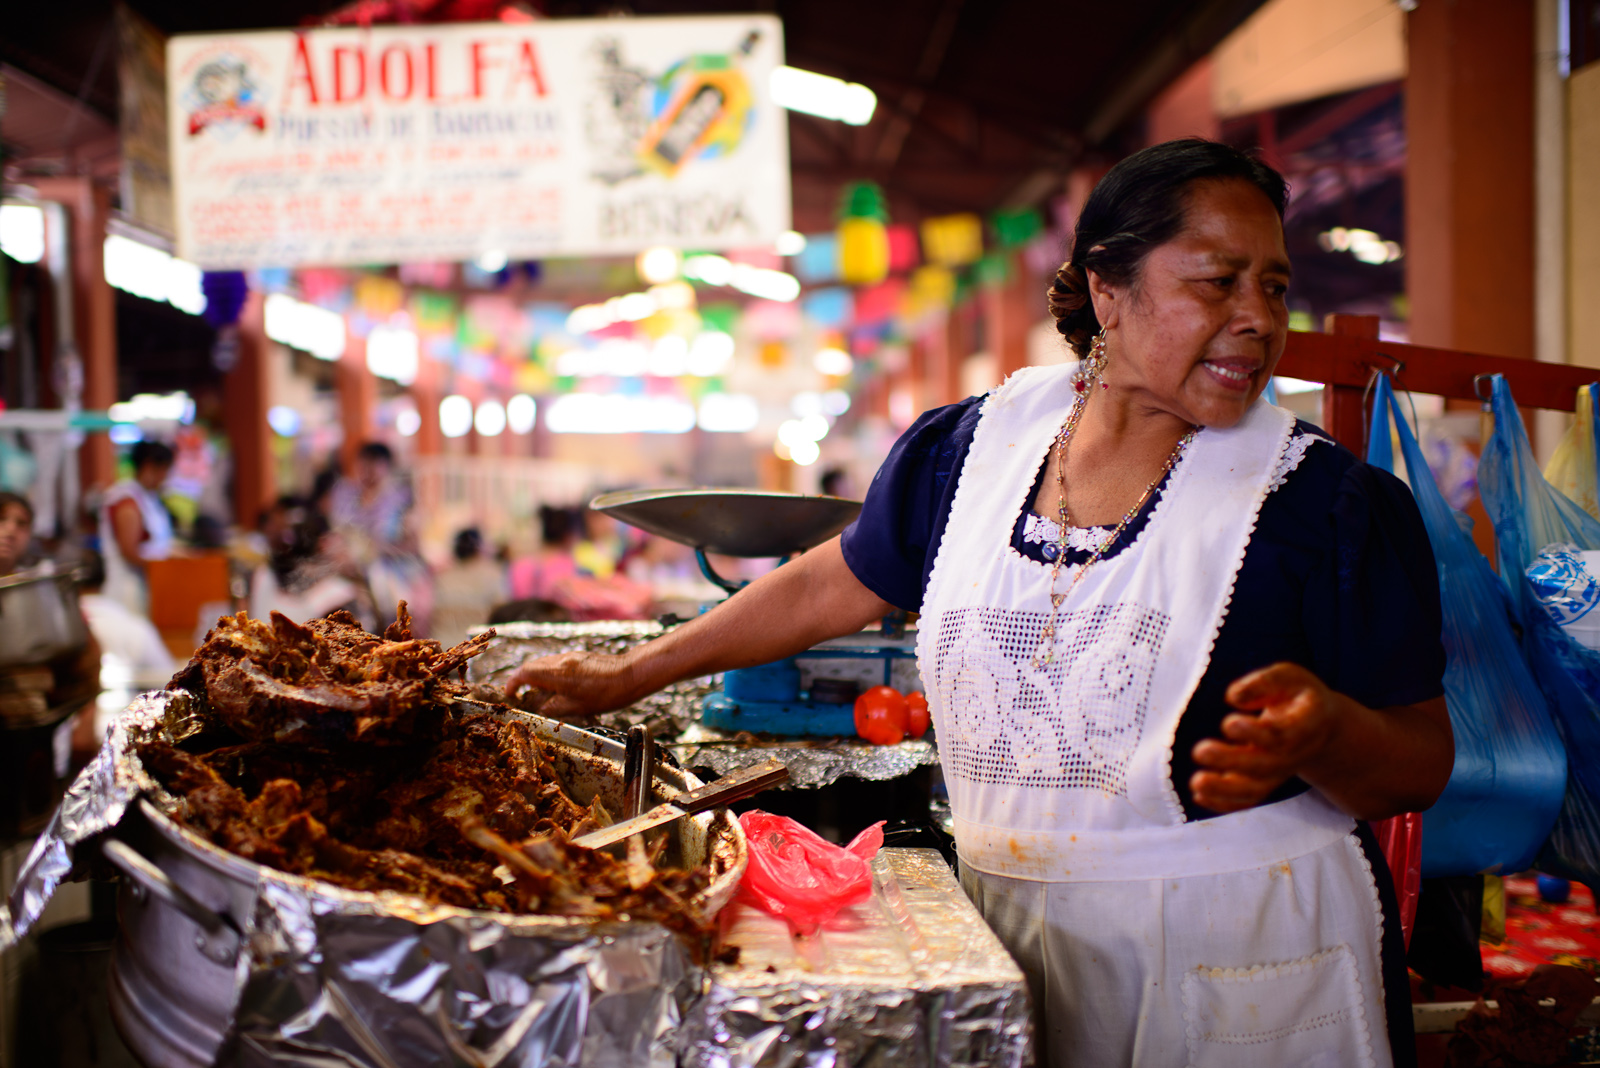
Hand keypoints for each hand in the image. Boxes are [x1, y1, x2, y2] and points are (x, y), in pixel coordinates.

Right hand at [504, 651, 636, 720]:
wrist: (630, 675)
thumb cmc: (606, 693)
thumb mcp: (577, 707)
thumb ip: (555, 707)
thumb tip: (542, 708)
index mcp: (556, 673)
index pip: (525, 672)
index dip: (513, 683)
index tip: (510, 694)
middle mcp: (561, 661)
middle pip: (533, 665)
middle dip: (523, 679)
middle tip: (522, 694)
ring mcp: (572, 657)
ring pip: (545, 663)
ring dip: (537, 675)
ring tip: (540, 693)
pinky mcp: (581, 657)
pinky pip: (558, 662)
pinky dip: (551, 673)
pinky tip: (559, 686)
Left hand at [1189, 662, 1341, 814]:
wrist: (1320, 726)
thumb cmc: (1297, 695)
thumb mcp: (1289, 677)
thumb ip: (1263, 681)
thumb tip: (1233, 696)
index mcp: (1305, 725)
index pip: (1282, 737)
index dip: (1255, 733)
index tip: (1228, 721)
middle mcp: (1293, 754)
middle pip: (1265, 767)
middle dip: (1231, 761)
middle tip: (1200, 750)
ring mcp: (1278, 771)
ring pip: (1256, 790)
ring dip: (1224, 790)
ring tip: (1197, 782)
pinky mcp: (1263, 781)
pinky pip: (1247, 800)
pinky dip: (1224, 803)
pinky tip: (1198, 795)